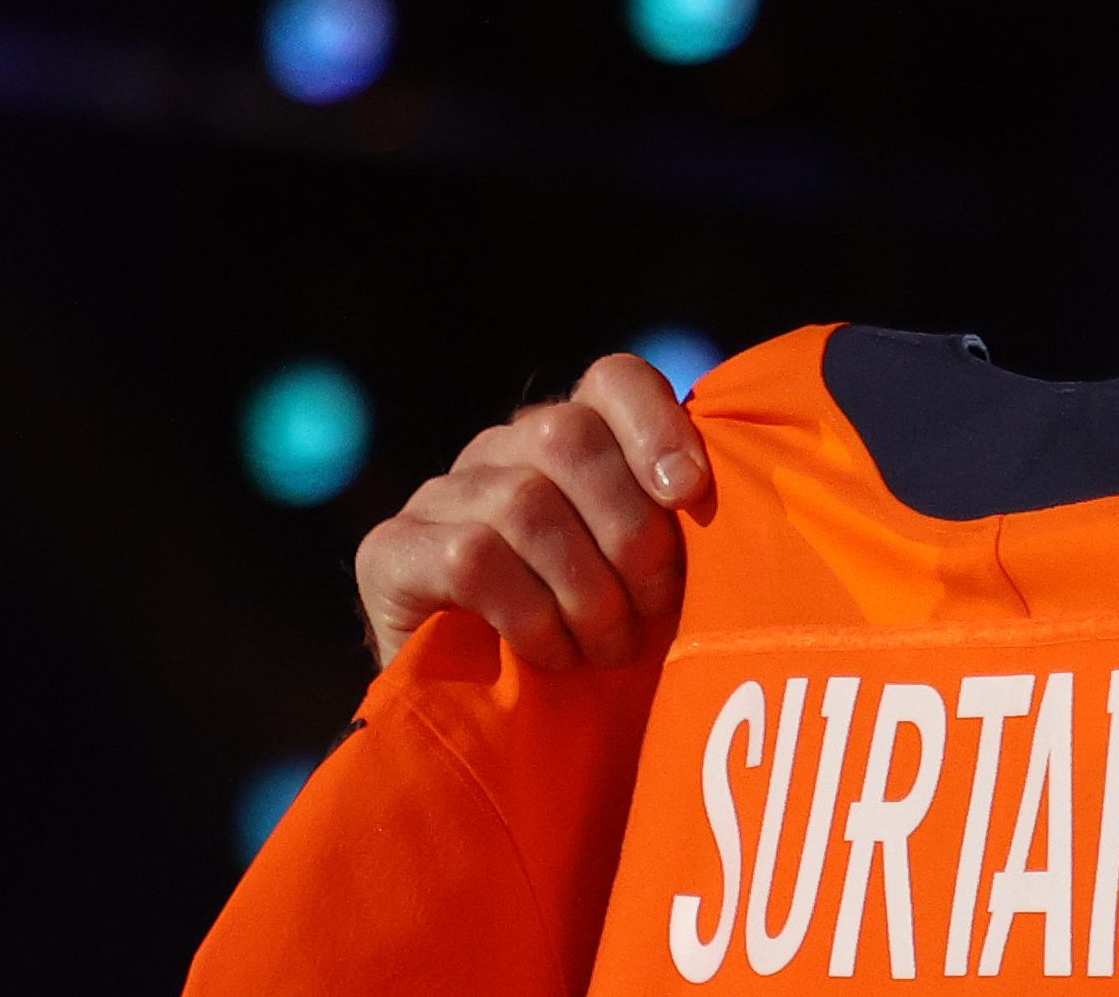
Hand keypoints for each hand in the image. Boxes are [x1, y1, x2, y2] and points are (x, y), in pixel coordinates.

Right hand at [352, 353, 707, 670]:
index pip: (613, 380)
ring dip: (585, 588)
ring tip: (609, 646)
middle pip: (569, 435)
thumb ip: (687, 525)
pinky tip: (552, 654)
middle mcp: (503, 450)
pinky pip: (472, 557)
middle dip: (630, 530)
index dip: (657, 424)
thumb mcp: (663, 582)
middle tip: (656, 608)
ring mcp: (441, 495)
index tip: (692, 493)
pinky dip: (529, 613)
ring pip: (525, 502)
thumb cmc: (608, 647)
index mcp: (576, 439)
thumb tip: (728, 488)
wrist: (511, 737)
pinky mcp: (390, 551)